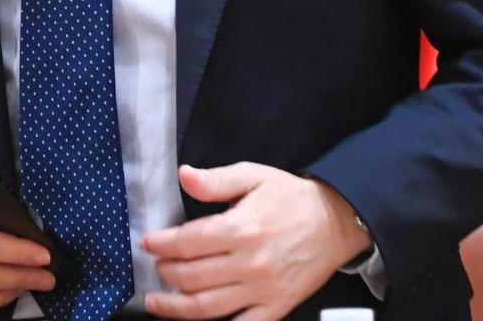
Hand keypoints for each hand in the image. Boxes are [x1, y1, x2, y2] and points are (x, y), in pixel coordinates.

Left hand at [142, 163, 369, 320]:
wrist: (336, 221)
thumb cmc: (291, 197)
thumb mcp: (254, 176)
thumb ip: (216, 180)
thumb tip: (184, 176)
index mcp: (242, 227)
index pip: (188, 242)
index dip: (161, 243)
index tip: (147, 242)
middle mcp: (249, 263)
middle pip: (192, 277)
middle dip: (166, 271)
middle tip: (156, 265)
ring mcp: (262, 289)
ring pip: (207, 307)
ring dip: (175, 306)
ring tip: (157, 300)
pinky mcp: (276, 307)